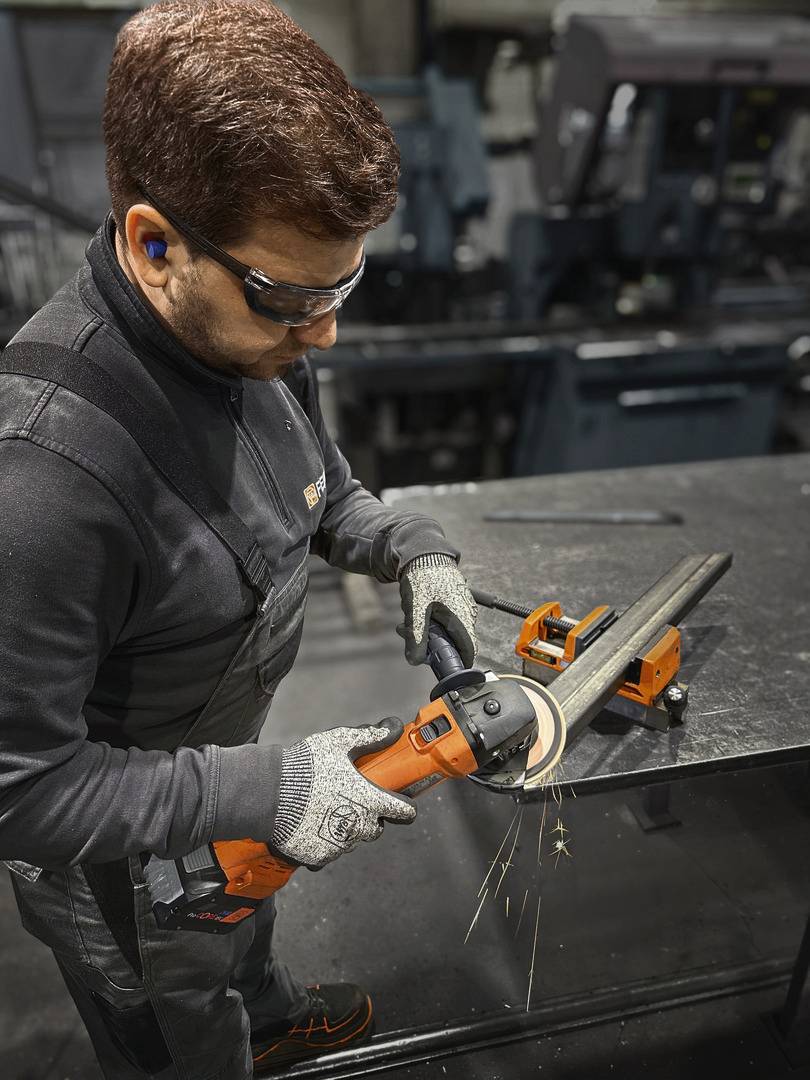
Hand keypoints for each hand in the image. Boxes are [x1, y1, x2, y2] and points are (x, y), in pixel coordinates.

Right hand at [270, 719, 415, 868]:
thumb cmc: (305, 767)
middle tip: (351, 799)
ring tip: (325, 807)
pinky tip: (311, 821)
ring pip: (352, 839)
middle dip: (369, 816)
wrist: (268, 794)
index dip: (404, 807)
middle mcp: (358, 827)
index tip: (399, 802)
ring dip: (345, 827)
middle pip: (376, 828)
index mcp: (369, 801)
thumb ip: (371, 737)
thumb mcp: (340, 742)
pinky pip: (328, 851)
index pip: (404, 812)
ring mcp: (338, 845)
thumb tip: (393, 727)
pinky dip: (323, 840)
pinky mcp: (318, 856)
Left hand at [397, 553, 476, 667]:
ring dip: (429, 633)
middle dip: (433, 646)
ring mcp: (463, 606)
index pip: (469, 651)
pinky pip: (447, 619)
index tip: (439, 665)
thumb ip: (416, 637)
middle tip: (411, 638)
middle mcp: (468, 614)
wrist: (424, 552)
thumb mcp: (416, 611)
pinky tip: (416, 614)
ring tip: (407, 624)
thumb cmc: (423, 578)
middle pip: (455, 643)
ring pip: (449, 630)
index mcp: (463, 618)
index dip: (456, 663)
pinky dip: (432, 621)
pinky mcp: (456, 601)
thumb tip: (415, 661)